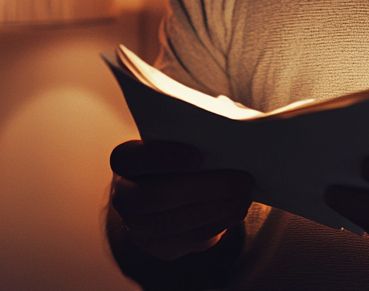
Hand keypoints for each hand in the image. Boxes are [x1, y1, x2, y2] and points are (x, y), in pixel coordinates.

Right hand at [109, 140, 253, 260]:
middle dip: (204, 188)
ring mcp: (138, 227)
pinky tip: (238, 209)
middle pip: (155, 196)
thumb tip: (228, 121)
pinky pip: (187, 240)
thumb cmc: (182, 149)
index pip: (129, 159)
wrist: (169, 186)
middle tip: (243, 179)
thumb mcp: (183, 134)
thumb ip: (195, 126)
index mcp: (126, 161)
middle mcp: (123, 196)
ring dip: (217, 209)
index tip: (198, 155)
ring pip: (174, 223)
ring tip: (245, 195)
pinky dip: (218, 224)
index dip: (162, 158)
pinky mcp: (160, 247)